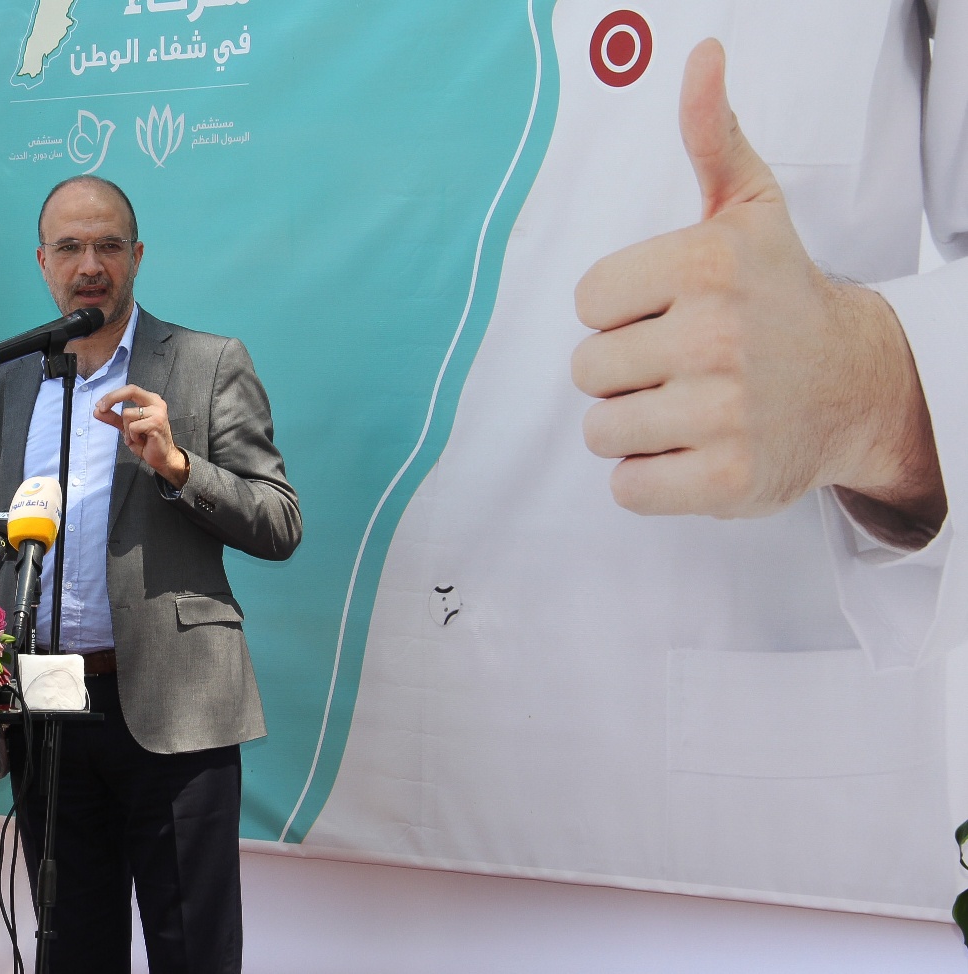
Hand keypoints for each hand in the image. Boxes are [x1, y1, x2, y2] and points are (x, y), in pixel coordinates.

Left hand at [94, 385, 189, 486]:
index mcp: (150, 400)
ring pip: (127, 414)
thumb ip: (113, 418)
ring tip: (137, 437)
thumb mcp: (126, 428)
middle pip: (130, 391)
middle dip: (112, 398)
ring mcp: (158, 412)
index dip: (112, 395)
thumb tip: (97, 411)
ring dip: (126, 430)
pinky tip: (142, 440)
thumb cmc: (147, 442)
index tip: (99, 405)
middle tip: (101, 409)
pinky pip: (133, 427)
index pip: (129, 389)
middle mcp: (156, 403)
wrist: (162, 458)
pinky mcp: (156, 423)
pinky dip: (133, 437)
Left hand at [571, 39, 941, 528]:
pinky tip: (694, 450)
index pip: (585, 303)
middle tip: (683, 364)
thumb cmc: (777, 293)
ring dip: (634, 426)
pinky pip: (628, 488)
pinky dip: (650, 478)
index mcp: (704, 264)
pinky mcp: (726, 481)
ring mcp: (723, 413)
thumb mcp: (749, 207)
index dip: (617, 312)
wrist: (853, 385)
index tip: (669, 310)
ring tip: (689, 406)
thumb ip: (710, 134)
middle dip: (623, 372)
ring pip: (601, 431)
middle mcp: (715, 336)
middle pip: (586, 370)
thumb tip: (701, 54)